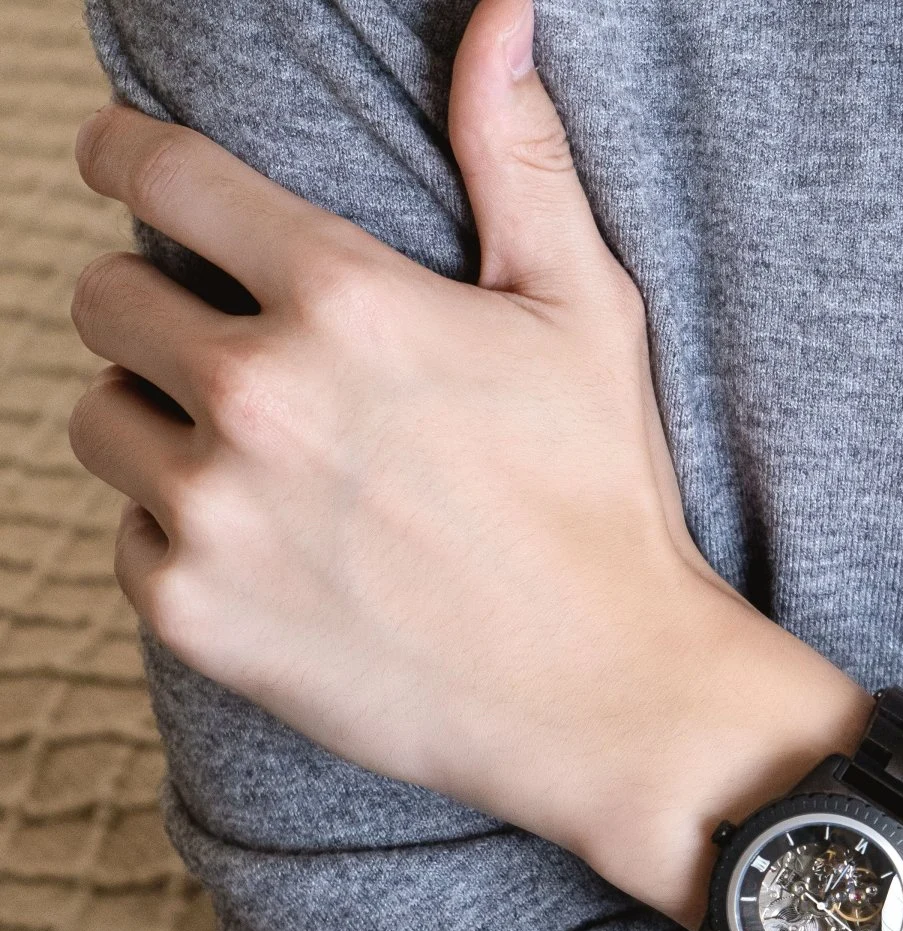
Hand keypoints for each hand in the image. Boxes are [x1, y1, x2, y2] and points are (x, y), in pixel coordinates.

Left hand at [68, 0, 902, 930]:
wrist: (605, 694)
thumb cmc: (603, 500)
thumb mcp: (581, 316)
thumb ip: (516, 159)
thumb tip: (503, 10)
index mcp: (342, 302)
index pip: (158, 175)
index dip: (129, 157)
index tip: (128, 170)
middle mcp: (256, 399)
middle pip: (104, 298)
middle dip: (158, 307)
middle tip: (241, 357)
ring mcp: (214, 515)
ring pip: (102, 421)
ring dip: (162, 425)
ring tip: (266, 467)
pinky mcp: (195, 615)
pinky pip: (129, 536)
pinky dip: (180, 535)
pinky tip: (276, 555)